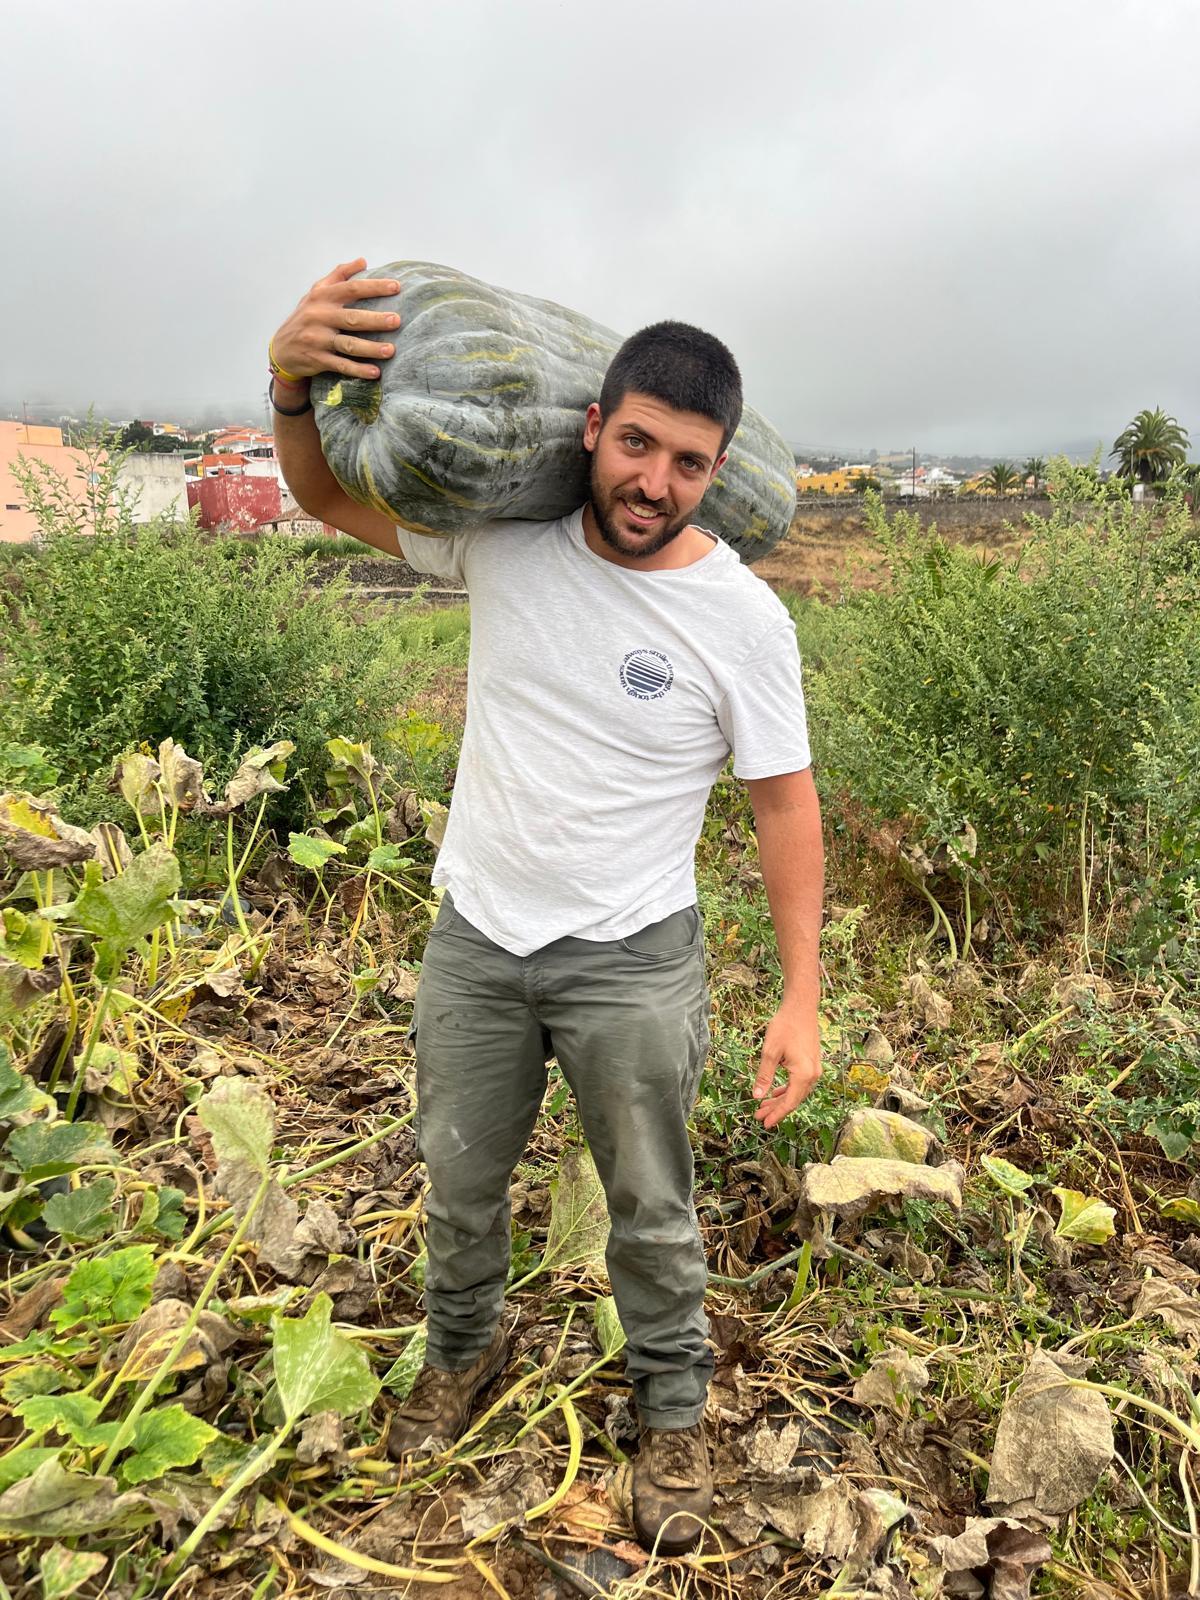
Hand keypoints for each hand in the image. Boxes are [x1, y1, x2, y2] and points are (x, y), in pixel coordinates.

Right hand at [271, 258, 401, 380]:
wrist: (281, 349)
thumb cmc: (306, 317)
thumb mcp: (316, 293)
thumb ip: (339, 276)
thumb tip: (363, 261)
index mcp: (322, 297)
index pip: (351, 289)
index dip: (374, 287)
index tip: (396, 287)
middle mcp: (319, 316)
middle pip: (352, 318)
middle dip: (375, 319)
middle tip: (397, 320)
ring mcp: (318, 339)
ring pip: (348, 344)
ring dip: (370, 348)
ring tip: (391, 350)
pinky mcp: (317, 360)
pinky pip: (341, 365)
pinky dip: (358, 370)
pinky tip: (375, 372)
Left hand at [752, 1002, 820, 1128]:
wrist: (801, 1007)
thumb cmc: (785, 1026)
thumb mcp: (770, 1052)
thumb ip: (764, 1076)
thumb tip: (756, 1096)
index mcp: (803, 1074)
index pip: (789, 1102)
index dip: (777, 1114)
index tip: (764, 1123)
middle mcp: (813, 1074)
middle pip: (793, 1099)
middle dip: (776, 1109)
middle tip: (759, 1116)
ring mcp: (814, 1069)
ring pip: (796, 1092)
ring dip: (780, 1099)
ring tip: (763, 1106)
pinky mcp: (811, 1063)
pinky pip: (799, 1083)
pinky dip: (787, 1089)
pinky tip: (776, 1091)